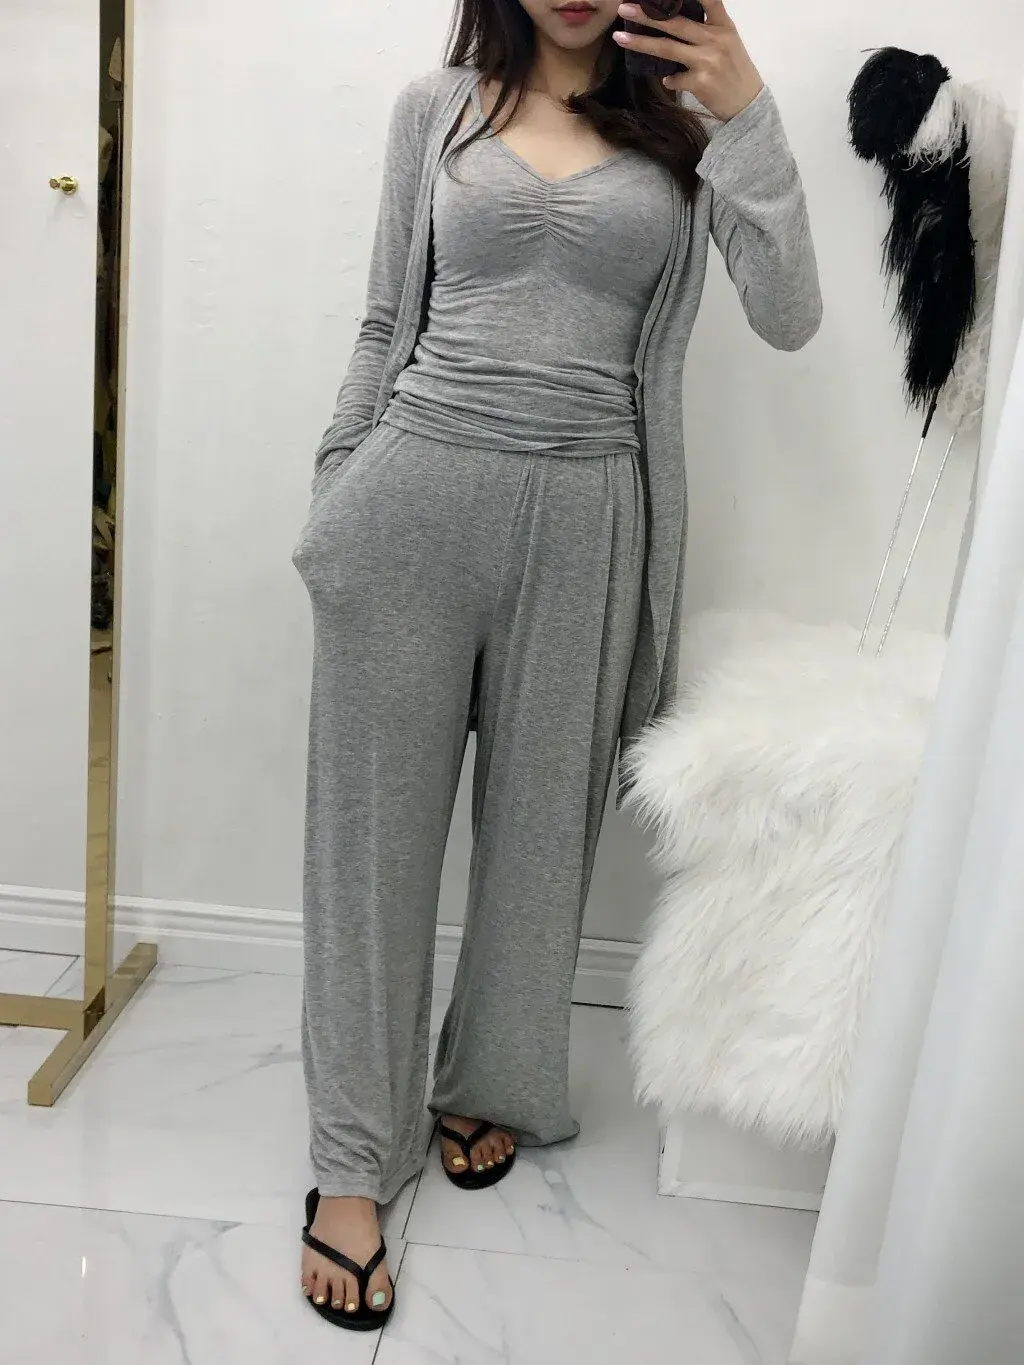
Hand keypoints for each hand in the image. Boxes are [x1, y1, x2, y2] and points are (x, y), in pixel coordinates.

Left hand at [613, 1, 763, 122]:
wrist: (748, 104)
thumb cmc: (735, 71)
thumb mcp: (728, 42)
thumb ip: (706, 30)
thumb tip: (672, 24)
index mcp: (724, 26)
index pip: (708, 0)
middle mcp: (715, 40)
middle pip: (676, 23)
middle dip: (647, 15)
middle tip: (624, 9)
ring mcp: (708, 61)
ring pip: (667, 49)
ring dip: (641, 43)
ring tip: (621, 37)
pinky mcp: (701, 83)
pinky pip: (674, 78)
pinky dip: (668, 79)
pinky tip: (668, 81)